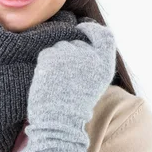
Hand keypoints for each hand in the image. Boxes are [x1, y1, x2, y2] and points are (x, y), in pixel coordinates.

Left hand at [10, 21, 116, 151]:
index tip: (83, 29)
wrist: (58, 122)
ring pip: (61, 46)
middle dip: (71, 53)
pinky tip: (49, 80)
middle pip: (78, 41)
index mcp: (105, 64)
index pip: (104, 35)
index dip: (92, 29)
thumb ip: (93, 60)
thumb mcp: (95, 82)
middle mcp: (90, 55)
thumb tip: (81, 36)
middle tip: (66, 75)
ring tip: (58, 81)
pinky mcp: (50, 55)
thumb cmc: (76, 106)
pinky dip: (46, 64)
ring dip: (58, 59)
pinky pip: (47, 52)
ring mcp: (69, 54)